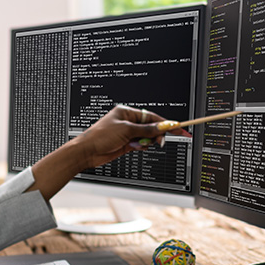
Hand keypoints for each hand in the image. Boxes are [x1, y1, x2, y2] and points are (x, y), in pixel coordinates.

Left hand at [27, 105, 189, 199]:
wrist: (87, 151)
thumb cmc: (99, 136)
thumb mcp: (126, 130)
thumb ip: (146, 130)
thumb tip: (161, 127)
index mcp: (127, 112)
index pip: (151, 116)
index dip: (165, 122)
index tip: (178, 126)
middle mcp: (128, 122)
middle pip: (151, 127)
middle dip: (156, 134)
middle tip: (160, 141)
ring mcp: (127, 134)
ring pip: (147, 137)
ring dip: (147, 142)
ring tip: (138, 144)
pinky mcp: (126, 144)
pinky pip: (141, 145)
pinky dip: (141, 147)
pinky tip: (135, 148)